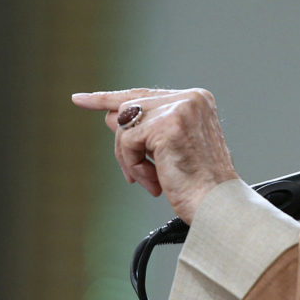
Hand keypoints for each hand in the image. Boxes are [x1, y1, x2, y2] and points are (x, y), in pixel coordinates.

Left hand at [71, 88, 238, 223]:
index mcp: (197, 101)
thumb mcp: (168, 151)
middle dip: (123, 144)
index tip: (81, 99)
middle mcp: (190, 98)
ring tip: (149, 181)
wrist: (217, 205)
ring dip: (129, 158)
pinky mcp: (167, 125)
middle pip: (129, 108)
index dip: (109, 98)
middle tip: (132, 176)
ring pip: (124, 123)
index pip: (145, 95)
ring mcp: (179, 109)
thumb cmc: (199, 185)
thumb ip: (145, 129)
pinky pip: (128, 140)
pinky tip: (154, 183)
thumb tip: (110, 117)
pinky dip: (134, 165)